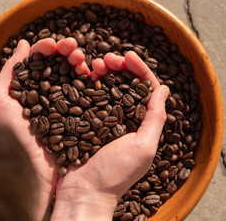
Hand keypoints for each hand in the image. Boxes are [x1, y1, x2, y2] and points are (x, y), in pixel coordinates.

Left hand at [0, 37, 88, 220]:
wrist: (28, 172)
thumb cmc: (9, 137)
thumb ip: (9, 72)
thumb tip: (23, 44)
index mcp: (26, 90)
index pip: (38, 62)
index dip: (46, 48)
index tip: (54, 43)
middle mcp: (45, 95)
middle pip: (57, 66)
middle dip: (65, 51)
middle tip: (73, 46)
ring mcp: (61, 106)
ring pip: (72, 77)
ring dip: (77, 63)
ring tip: (82, 59)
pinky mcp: (75, 117)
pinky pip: (84, 95)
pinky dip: (88, 82)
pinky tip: (91, 73)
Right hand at [51, 51, 168, 220]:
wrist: (83, 191)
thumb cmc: (115, 174)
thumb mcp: (143, 147)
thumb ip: (154, 118)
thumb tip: (164, 89)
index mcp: (139, 122)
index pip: (143, 89)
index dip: (138, 69)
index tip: (128, 55)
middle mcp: (121, 117)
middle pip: (123, 84)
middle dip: (118, 67)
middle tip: (107, 58)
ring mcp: (101, 118)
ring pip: (104, 87)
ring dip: (101, 72)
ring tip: (94, 64)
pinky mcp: (83, 121)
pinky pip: (85, 97)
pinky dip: (85, 84)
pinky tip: (82, 76)